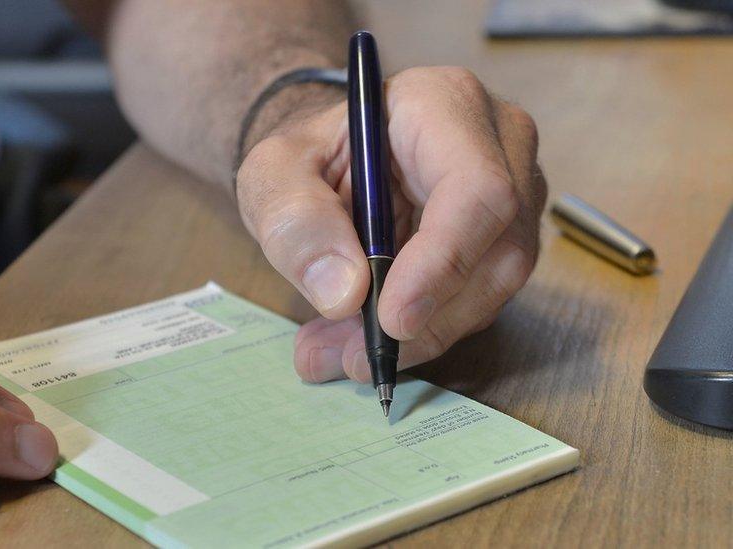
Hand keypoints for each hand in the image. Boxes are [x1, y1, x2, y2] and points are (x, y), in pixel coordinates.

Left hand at [237, 67, 545, 383]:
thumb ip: (295, 220)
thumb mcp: (272, 173)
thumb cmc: (307, 156)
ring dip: (420, 336)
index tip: (391, 320)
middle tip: (350, 357)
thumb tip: (343, 292)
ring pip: (493, 288)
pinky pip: (478, 302)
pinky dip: (422, 334)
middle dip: (426, 319)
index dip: (442, 262)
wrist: (328, 163)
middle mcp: (499, 144)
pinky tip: (362, 341)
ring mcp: (515, 194)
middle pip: (498, 249)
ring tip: (338, 353)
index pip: (476, 188)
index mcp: (444, 103)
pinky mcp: (503, 241)